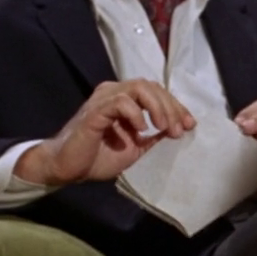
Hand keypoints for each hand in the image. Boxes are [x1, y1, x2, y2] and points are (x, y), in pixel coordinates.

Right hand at [15, 79, 195, 185]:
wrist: (67, 168)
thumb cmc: (99, 157)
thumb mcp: (135, 147)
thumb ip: (154, 135)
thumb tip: (178, 127)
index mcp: (125, 99)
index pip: (157, 92)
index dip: (176, 106)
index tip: (189, 124)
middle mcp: (114, 93)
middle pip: (151, 86)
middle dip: (171, 107)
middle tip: (178, 130)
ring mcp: (103, 100)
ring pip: (139, 88)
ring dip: (157, 107)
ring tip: (163, 127)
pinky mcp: (94, 112)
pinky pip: (120, 102)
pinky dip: (135, 113)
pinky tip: (141, 130)